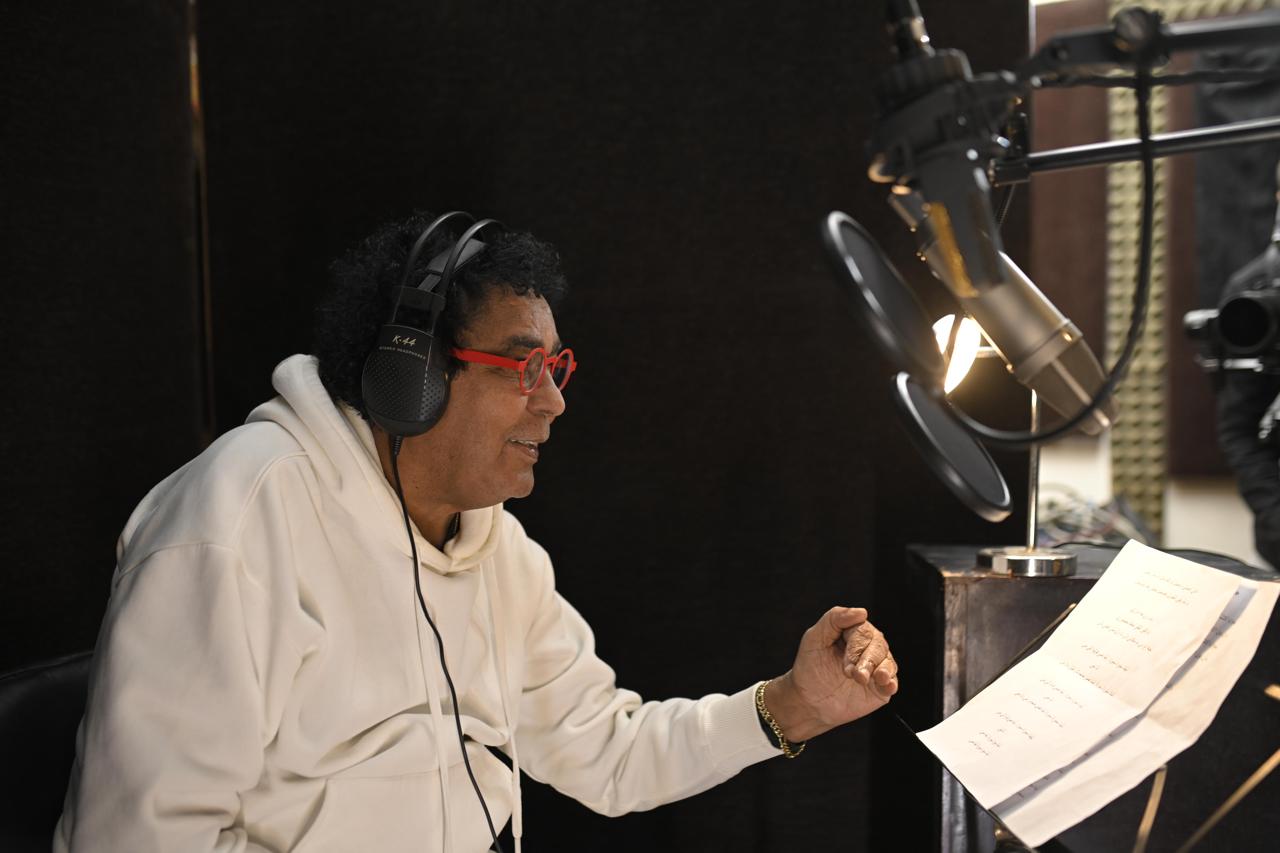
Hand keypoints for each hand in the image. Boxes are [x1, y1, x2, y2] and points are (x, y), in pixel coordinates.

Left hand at [763, 606, 897, 742]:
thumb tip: (862, 612)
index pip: (863, 631)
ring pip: (888, 662)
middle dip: (866, 660)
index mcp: (852, 632)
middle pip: (878, 645)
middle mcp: (867, 647)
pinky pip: (892, 682)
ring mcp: (875, 667)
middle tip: (850, 674)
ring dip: (880, 671)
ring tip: (865, 679)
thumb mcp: (814, 638)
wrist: (809, 701)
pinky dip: (891, 683)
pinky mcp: (880, 687)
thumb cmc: (810, 667)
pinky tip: (887, 685)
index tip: (845, 665)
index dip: (856, 647)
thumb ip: (834, 619)